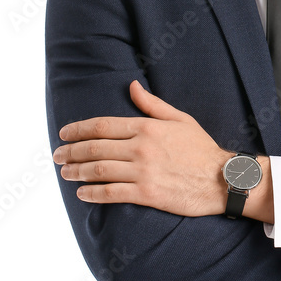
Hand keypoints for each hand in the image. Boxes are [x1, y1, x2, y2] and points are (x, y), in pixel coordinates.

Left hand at [53, 81, 231, 216]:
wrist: (223, 179)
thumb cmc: (202, 149)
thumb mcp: (180, 119)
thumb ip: (152, 105)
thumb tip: (132, 86)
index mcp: (147, 127)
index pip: (102, 126)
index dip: (78, 129)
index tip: (64, 134)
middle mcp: (141, 147)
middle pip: (95, 148)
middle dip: (71, 151)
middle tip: (57, 156)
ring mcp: (144, 172)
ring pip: (99, 170)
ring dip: (77, 172)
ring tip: (65, 173)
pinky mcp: (147, 194)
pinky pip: (112, 193)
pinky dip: (93, 194)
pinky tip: (82, 194)